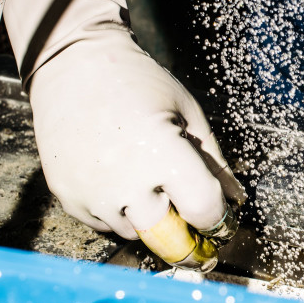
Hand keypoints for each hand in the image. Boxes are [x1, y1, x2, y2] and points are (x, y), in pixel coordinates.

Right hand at [2, 0, 244, 267]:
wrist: (73, 67)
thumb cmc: (137, 82)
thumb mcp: (187, 112)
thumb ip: (213, 161)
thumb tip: (235, 202)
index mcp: (163, 152)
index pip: (204, 211)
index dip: (215, 215)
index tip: (215, 209)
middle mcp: (125, 180)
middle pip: (169, 234)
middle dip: (179, 220)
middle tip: (178, 194)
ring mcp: (92, 193)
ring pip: (135, 233)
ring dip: (147, 217)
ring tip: (140, 173)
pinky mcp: (68, 198)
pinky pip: (104, 225)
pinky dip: (116, 211)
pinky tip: (115, 175)